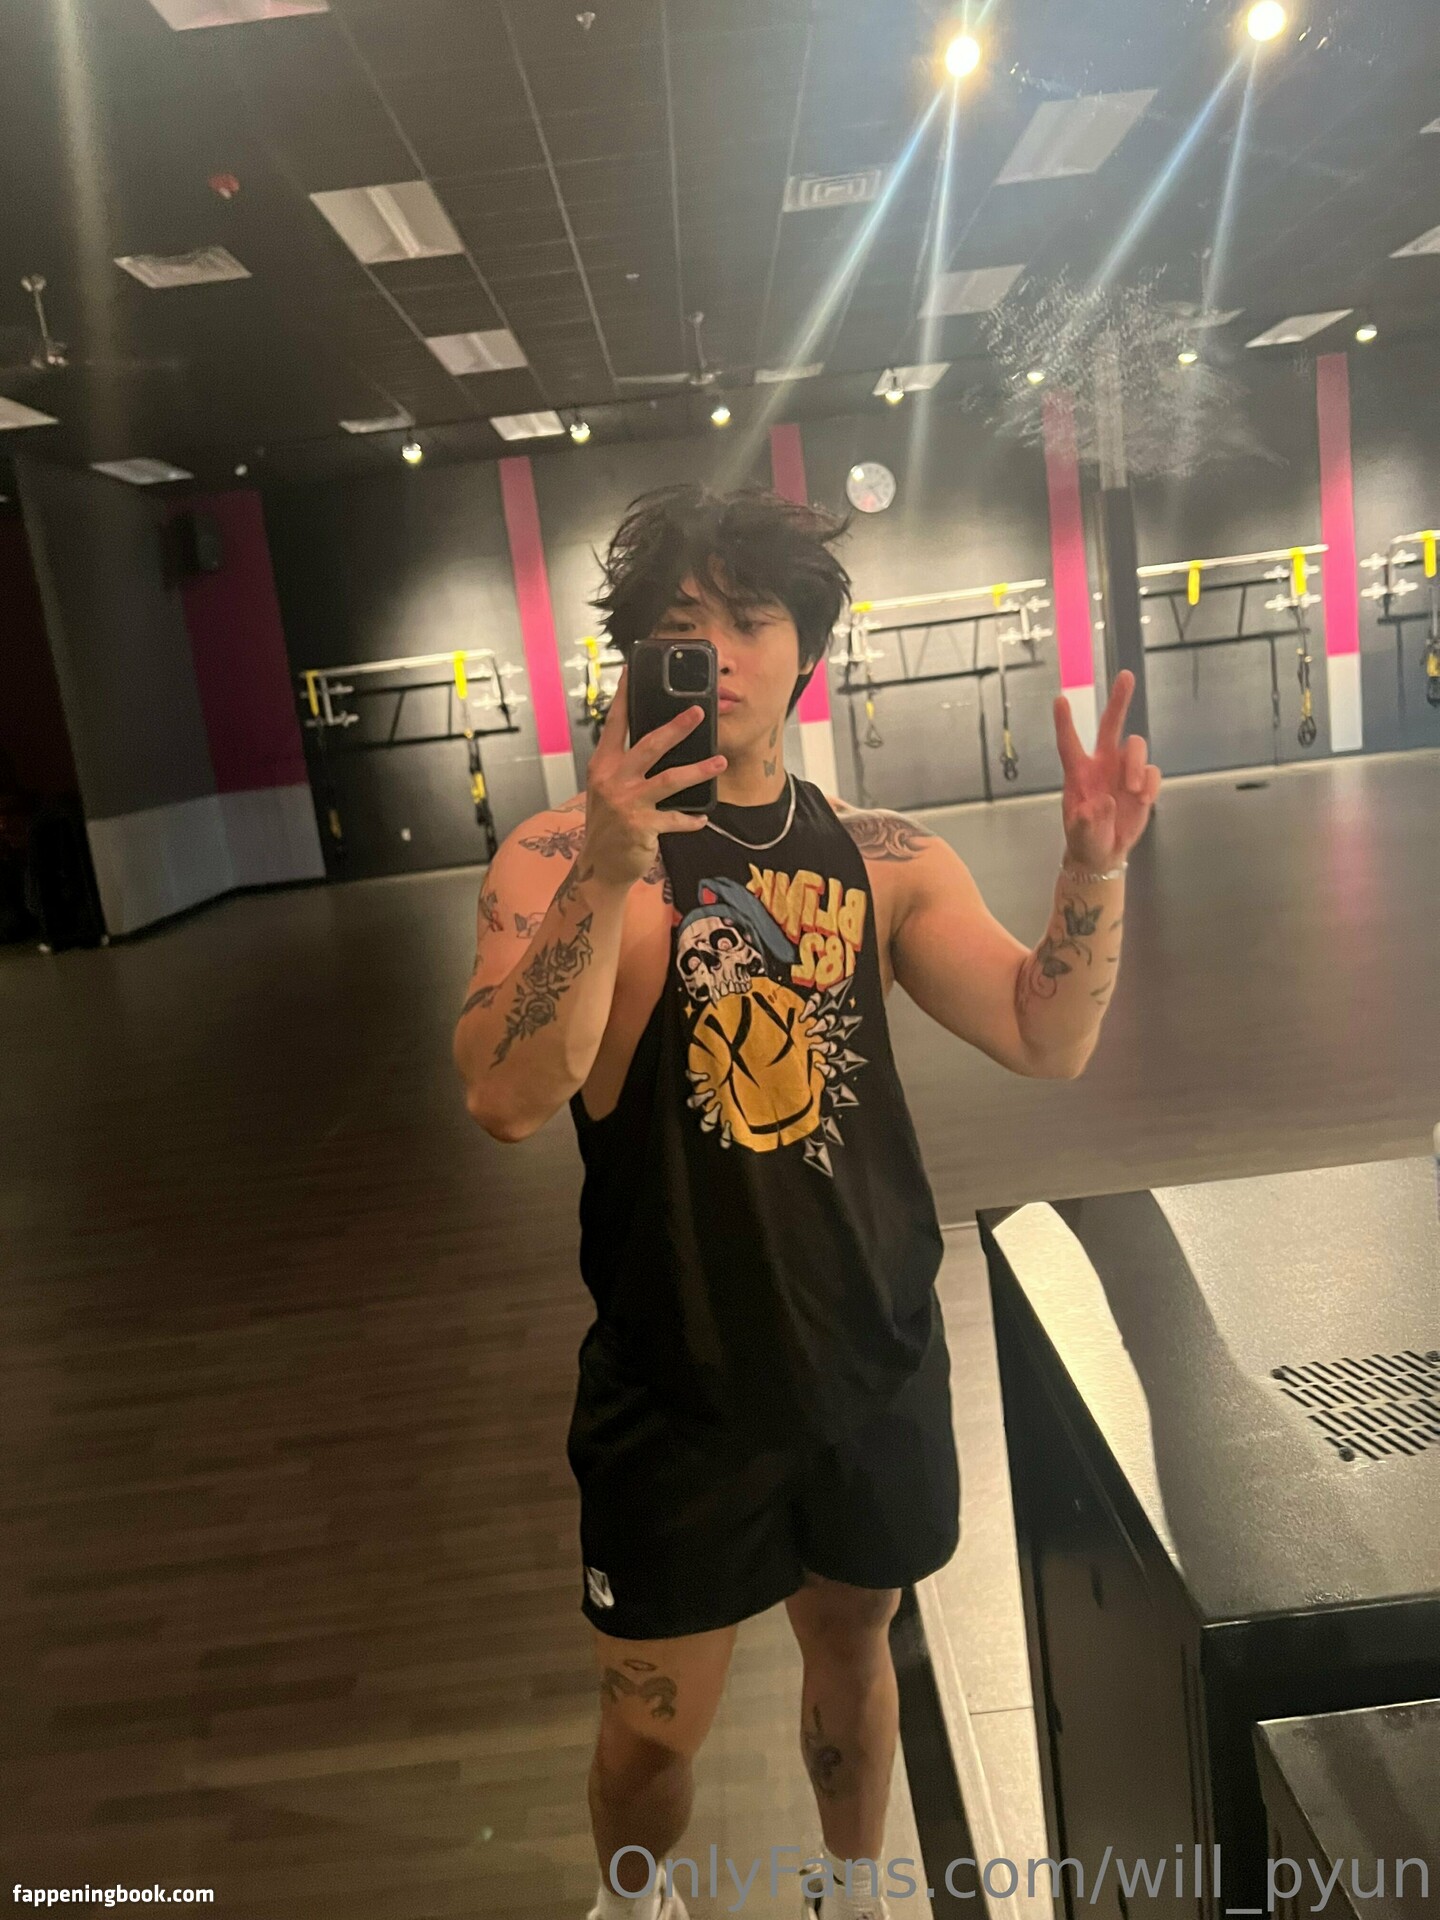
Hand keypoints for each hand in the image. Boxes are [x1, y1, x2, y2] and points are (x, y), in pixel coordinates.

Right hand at [582, 665, 727, 888]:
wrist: (600, 867)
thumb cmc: (608, 824)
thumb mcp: (607, 788)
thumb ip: (625, 765)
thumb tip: (658, 740)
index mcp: (603, 765)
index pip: (614, 724)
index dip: (624, 696)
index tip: (632, 670)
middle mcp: (612, 780)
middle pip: (648, 745)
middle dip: (676, 727)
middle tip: (698, 712)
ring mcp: (627, 803)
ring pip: (669, 779)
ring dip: (699, 770)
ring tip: (719, 761)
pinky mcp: (642, 827)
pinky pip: (676, 818)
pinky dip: (691, 818)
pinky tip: (702, 818)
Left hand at [1052, 670, 1161, 869]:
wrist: (1104, 853)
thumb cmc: (1085, 839)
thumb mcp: (1081, 835)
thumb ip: (1089, 820)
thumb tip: (1104, 802)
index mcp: (1078, 773)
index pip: (1069, 743)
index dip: (1064, 722)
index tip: (1060, 699)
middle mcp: (1102, 764)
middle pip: (1110, 725)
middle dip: (1119, 700)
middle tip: (1126, 676)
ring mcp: (1124, 771)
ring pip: (1135, 745)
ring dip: (1136, 764)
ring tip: (1133, 790)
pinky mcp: (1143, 783)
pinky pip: (1152, 770)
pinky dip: (1151, 783)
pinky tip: (1143, 799)